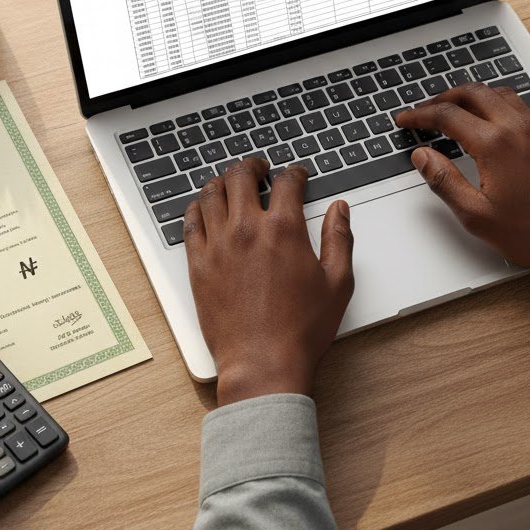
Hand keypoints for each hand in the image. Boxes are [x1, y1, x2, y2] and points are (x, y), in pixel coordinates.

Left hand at [183, 158, 354, 404]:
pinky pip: (190, 223)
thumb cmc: (301, 329)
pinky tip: (204, 209)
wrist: (262, 363)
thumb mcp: (337, 282)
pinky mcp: (198, 265)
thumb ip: (339, 239)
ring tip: (230, 182)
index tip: (296, 175)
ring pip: (211, 194)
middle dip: (253, 166)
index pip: (286, 182)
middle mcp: (246, 230)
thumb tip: (339, 210)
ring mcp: (218, 246)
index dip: (294, 172)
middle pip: (241, 176)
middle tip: (258, 168)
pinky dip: (197, 209)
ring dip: (223, 181)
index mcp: (284, 229)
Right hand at [396, 84, 529, 298]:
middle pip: (471, 93)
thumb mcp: (477, 215)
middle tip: (424, 111)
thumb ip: (444, 181)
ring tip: (454, 110)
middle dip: (442, 98)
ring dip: (470, 96)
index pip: (446, 116)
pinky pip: (519, 104)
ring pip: (497, 93)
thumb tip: (423, 157)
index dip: (419, 116)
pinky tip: (492, 120)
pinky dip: (497, 103)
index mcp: (495, 145)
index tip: (406, 121)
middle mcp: (517, 127)